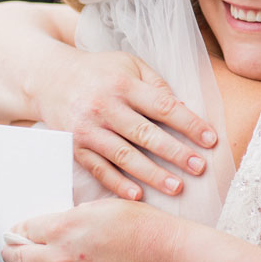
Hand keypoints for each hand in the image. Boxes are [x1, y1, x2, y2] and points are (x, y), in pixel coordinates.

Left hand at [0, 199, 186, 261]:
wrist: (168, 259)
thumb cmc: (142, 228)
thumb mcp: (102, 208)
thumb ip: (71, 217)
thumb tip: (50, 227)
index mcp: (63, 228)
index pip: (24, 231)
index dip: (18, 232)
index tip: (15, 235)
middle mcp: (59, 258)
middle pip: (18, 259)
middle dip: (11, 254)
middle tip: (10, 254)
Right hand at [34, 49, 218, 200]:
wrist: (49, 79)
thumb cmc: (99, 72)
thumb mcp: (129, 65)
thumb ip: (156, 85)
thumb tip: (183, 108)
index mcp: (124, 85)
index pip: (163, 106)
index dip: (189, 123)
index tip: (211, 140)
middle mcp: (105, 107)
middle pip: (145, 134)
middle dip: (175, 153)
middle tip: (200, 168)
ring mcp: (88, 130)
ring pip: (124, 156)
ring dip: (152, 174)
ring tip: (177, 187)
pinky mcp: (76, 147)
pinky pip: (99, 169)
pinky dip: (118, 184)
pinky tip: (138, 196)